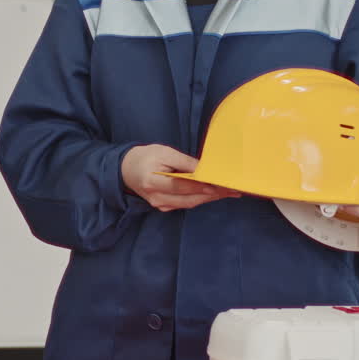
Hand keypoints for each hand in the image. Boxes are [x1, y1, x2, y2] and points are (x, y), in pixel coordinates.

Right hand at [122, 144, 240, 212]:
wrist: (127, 169)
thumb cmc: (146, 157)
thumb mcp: (164, 152)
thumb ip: (184, 162)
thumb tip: (204, 169)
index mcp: (152, 182)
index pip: (180, 186)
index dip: (199, 186)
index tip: (218, 184)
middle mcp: (156, 198)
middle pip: (188, 199)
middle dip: (211, 194)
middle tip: (231, 189)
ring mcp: (160, 205)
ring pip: (189, 204)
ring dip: (209, 198)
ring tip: (228, 192)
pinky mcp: (164, 207)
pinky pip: (185, 204)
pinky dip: (200, 199)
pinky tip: (214, 194)